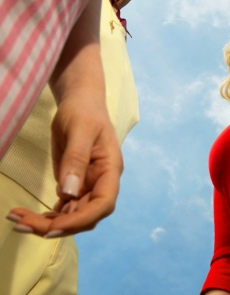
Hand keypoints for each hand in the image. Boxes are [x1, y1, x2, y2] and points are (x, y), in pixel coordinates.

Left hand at [7, 89, 122, 236]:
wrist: (80, 103)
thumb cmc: (84, 112)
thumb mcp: (80, 131)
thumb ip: (76, 160)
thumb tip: (69, 193)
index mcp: (110, 170)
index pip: (102, 204)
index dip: (80, 219)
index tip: (52, 227)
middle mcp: (102, 182)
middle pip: (86, 215)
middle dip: (58, 225)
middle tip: (23, 225)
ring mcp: (88, 185)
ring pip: (73, 215)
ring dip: (47, 223)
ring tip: (18, 221)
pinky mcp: (74, 185)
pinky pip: (64, 208)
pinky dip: (46, 216)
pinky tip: (27, 216)